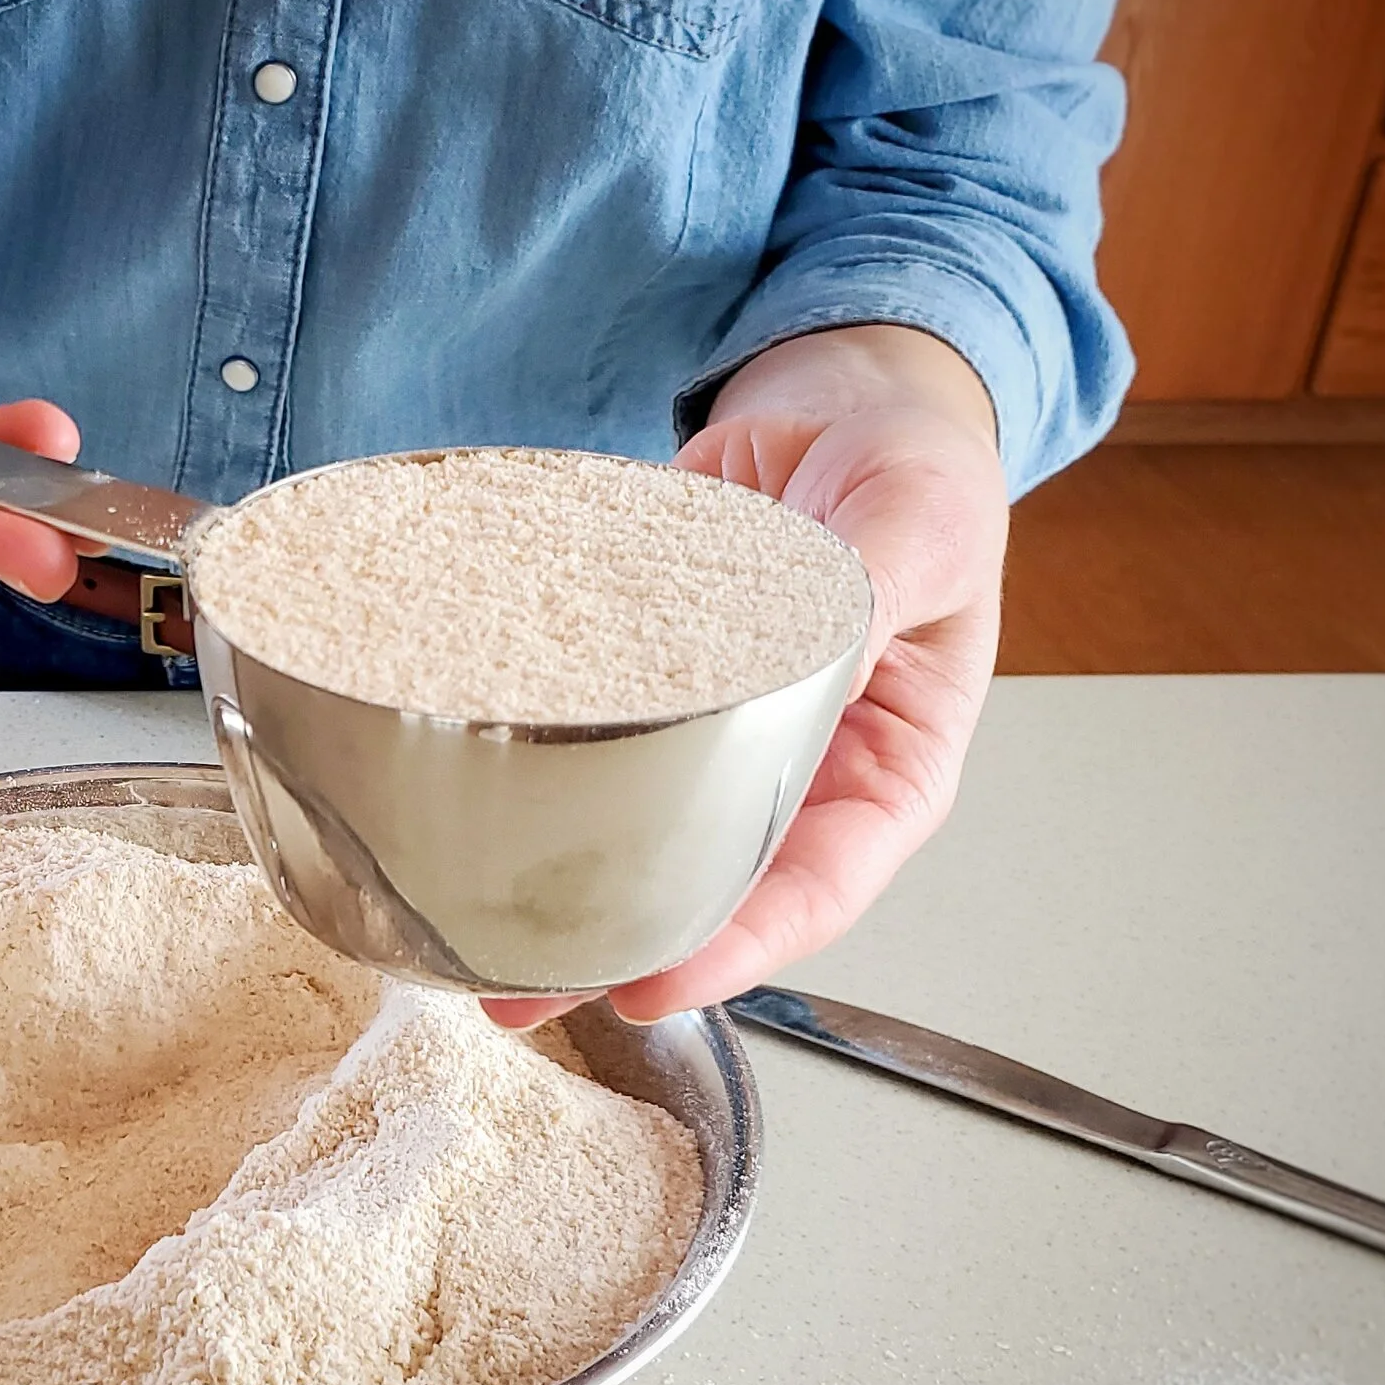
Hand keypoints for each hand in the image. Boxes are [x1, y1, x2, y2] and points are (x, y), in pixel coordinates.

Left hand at [488, 326, 1008, 1027]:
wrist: (838, 396)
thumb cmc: (913, 465)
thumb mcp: (923, 513)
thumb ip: (885, 579)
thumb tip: (830, 635)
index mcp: (886, 767)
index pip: (817, 886)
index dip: (739, 947)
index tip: (656, 986)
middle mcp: (795, 773)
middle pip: (709, 890)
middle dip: (620, 950)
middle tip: (524, 989)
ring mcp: (711, 738)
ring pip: (637, 837)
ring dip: (559, 895)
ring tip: (470, 944)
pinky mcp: (640, 688)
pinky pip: (586, 746)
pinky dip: (529, 782)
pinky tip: (460, 817)